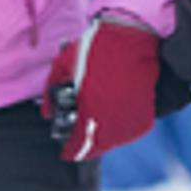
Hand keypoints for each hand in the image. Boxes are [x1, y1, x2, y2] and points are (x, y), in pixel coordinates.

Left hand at [43, 13, 162, 162]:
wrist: (132, 38)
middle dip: (86, 144)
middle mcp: (112, 121)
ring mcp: (130, 121)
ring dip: (103, 137)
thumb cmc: (95, 48)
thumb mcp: (63, 64)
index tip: (66, 151)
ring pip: (113, 142)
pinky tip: (112, 115)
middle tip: (79, 137)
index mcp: (90, 110)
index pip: (78, 145)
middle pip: (96, 148)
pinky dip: (119, 129)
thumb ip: (50, 92)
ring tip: (95, 123)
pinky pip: (128, 132)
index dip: (70, 150)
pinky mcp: (145, 119)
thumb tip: (46, 113)